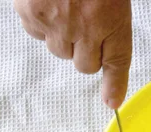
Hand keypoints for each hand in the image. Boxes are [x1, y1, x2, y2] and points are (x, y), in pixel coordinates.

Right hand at [14, 0, 131, 108]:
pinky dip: (39, 21)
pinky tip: (46, 0)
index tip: (112, 102)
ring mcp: (58, 23)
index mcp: (113, 19)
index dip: (115, 84)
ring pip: (59, 51)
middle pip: (85, 64)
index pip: (118, 61)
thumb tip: (103, 58)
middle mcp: (86, 27)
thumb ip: (112, 25)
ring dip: (61, 35)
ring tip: (63, 6)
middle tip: (82, 19)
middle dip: (84, 49)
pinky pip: (35, 32)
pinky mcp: (32, 13)